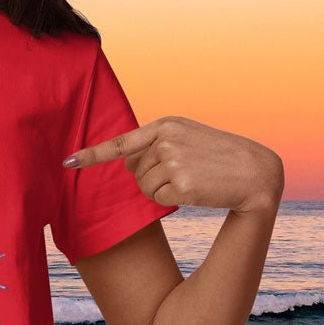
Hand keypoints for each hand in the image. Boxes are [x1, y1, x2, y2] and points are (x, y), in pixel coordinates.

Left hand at [63, 115, 283, 213]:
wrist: (256, 172)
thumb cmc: (220, 157)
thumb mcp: (188, 137)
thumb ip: (155, 144)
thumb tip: (125, 163)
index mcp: (166, 124)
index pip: (121, 141)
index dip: (92, 154)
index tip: (67, 162)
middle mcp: (166, 140)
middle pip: (134, 170)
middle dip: (152, 176)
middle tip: (185, 172)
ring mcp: (172, 161)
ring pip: (143, 187)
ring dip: (162, 190)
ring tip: (192, 179)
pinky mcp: (180, 184)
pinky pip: (157, 200)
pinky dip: (172, 200)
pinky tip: (195, 190)